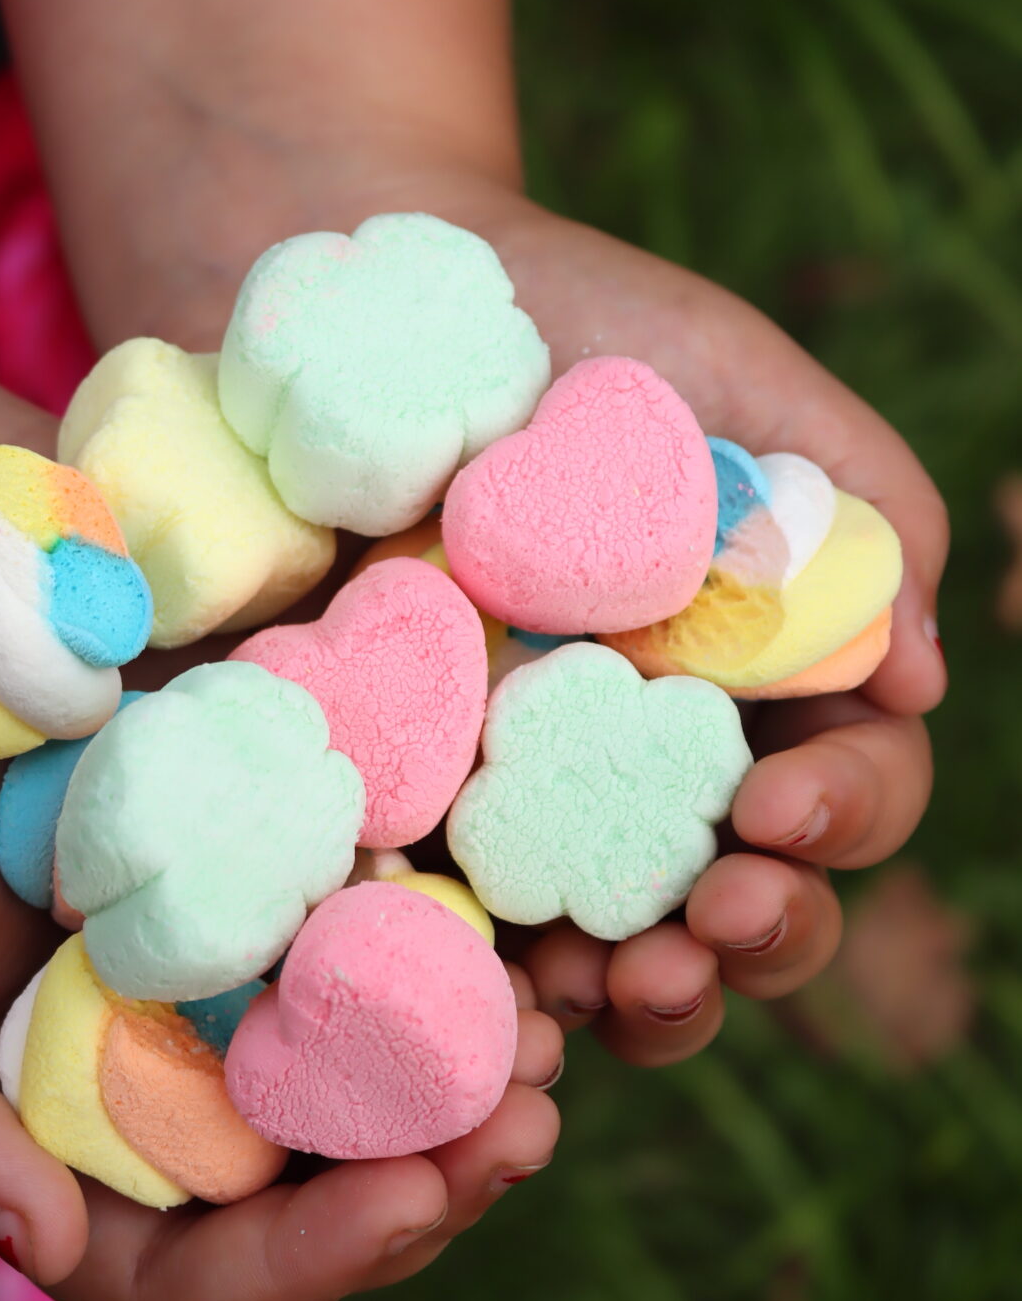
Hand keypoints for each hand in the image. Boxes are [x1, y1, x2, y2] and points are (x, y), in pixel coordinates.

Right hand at [0, 177, 559, 1300]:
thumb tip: (42, 1250)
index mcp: (76, 1116)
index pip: (199, 1264)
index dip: (309, 1262)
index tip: (411, 1204)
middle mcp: (187, 1040)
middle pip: (332, 1165)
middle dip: (442, 1164)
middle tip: (532, 1120)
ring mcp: (258, 925)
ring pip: (399, 1034)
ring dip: (495, 1042)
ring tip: (572, 1014)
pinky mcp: (311, 805)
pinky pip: (416, 875)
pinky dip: (490, 893)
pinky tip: (552, 869)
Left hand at [93, 146, 945, 1070]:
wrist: (376, 304)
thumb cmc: (581, 324)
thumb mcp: (742, 380)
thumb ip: (863, 508)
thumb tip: (924, 681)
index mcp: (754, 684)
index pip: (840, 792)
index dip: (841, 821)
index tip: (781, 811)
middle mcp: (648, 763)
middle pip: (738, 909)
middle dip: (748, 946)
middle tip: (704, 931)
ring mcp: (519, 798)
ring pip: (605, 952)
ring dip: (626, 997)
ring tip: (603, 985)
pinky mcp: (394, 804)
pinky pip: (434, 924)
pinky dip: (460, 974)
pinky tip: (453, 976)